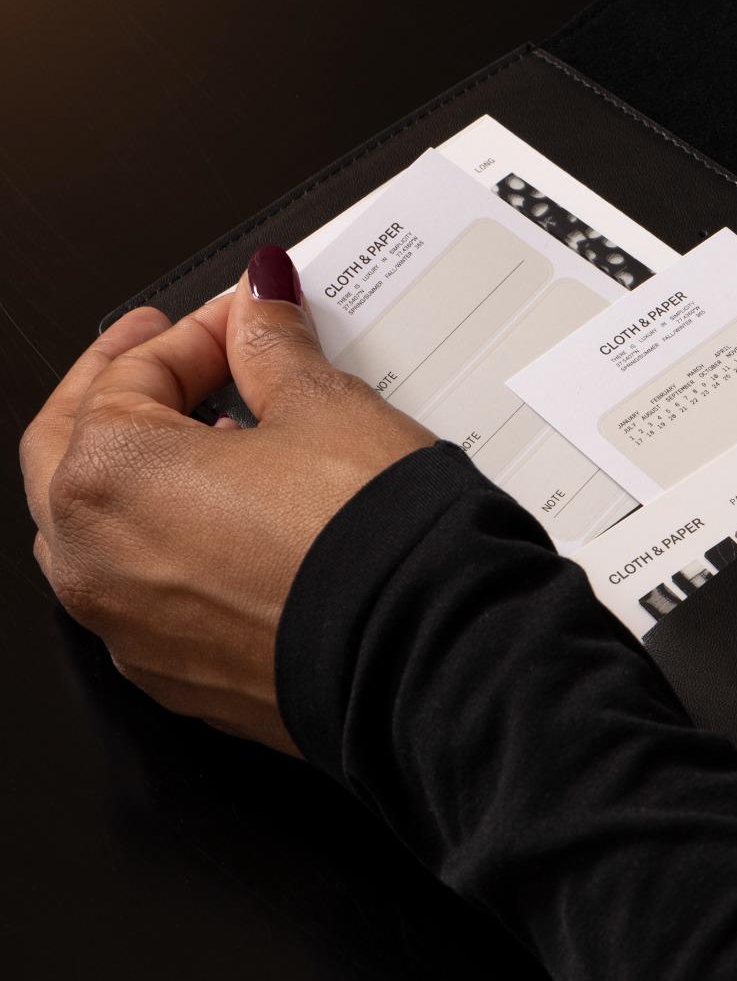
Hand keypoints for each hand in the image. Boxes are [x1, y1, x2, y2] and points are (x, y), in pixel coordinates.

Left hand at [19, 248, 430, 752]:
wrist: (422, 651)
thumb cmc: (364, 537)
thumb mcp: (323, 405)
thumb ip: (270, 345)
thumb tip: (259, 304)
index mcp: (108, 477)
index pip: (132, 375)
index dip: (197, 332)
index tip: (246, 316)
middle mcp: (93, 562)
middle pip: (71, 451)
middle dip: (122, 391)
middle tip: (173, 354)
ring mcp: (128, 629)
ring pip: (94, 531)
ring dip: (135, 473)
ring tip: (210, 436)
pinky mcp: (177, 676)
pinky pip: (145, 593)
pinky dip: (167, 544)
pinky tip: (234, 521)